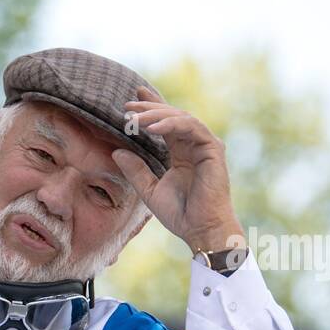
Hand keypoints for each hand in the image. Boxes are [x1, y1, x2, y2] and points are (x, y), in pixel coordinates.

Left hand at [113, 87, 244, 253]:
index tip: (131, 100)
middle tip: (127, 106)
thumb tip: (116, 152)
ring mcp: (205, 145)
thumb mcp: (149, 190)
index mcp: (181, 152)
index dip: (151, 108)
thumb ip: (135, 171)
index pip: (165, 124)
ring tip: (135, 118)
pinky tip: (152, 127)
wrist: (201, 229)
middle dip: (149, 108)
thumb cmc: (180, 214)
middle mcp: (194, 145)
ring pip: (181, 118)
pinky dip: (171, 124)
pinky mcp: (213, 148)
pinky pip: (191, 128)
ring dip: (156, 115)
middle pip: (172, 116)